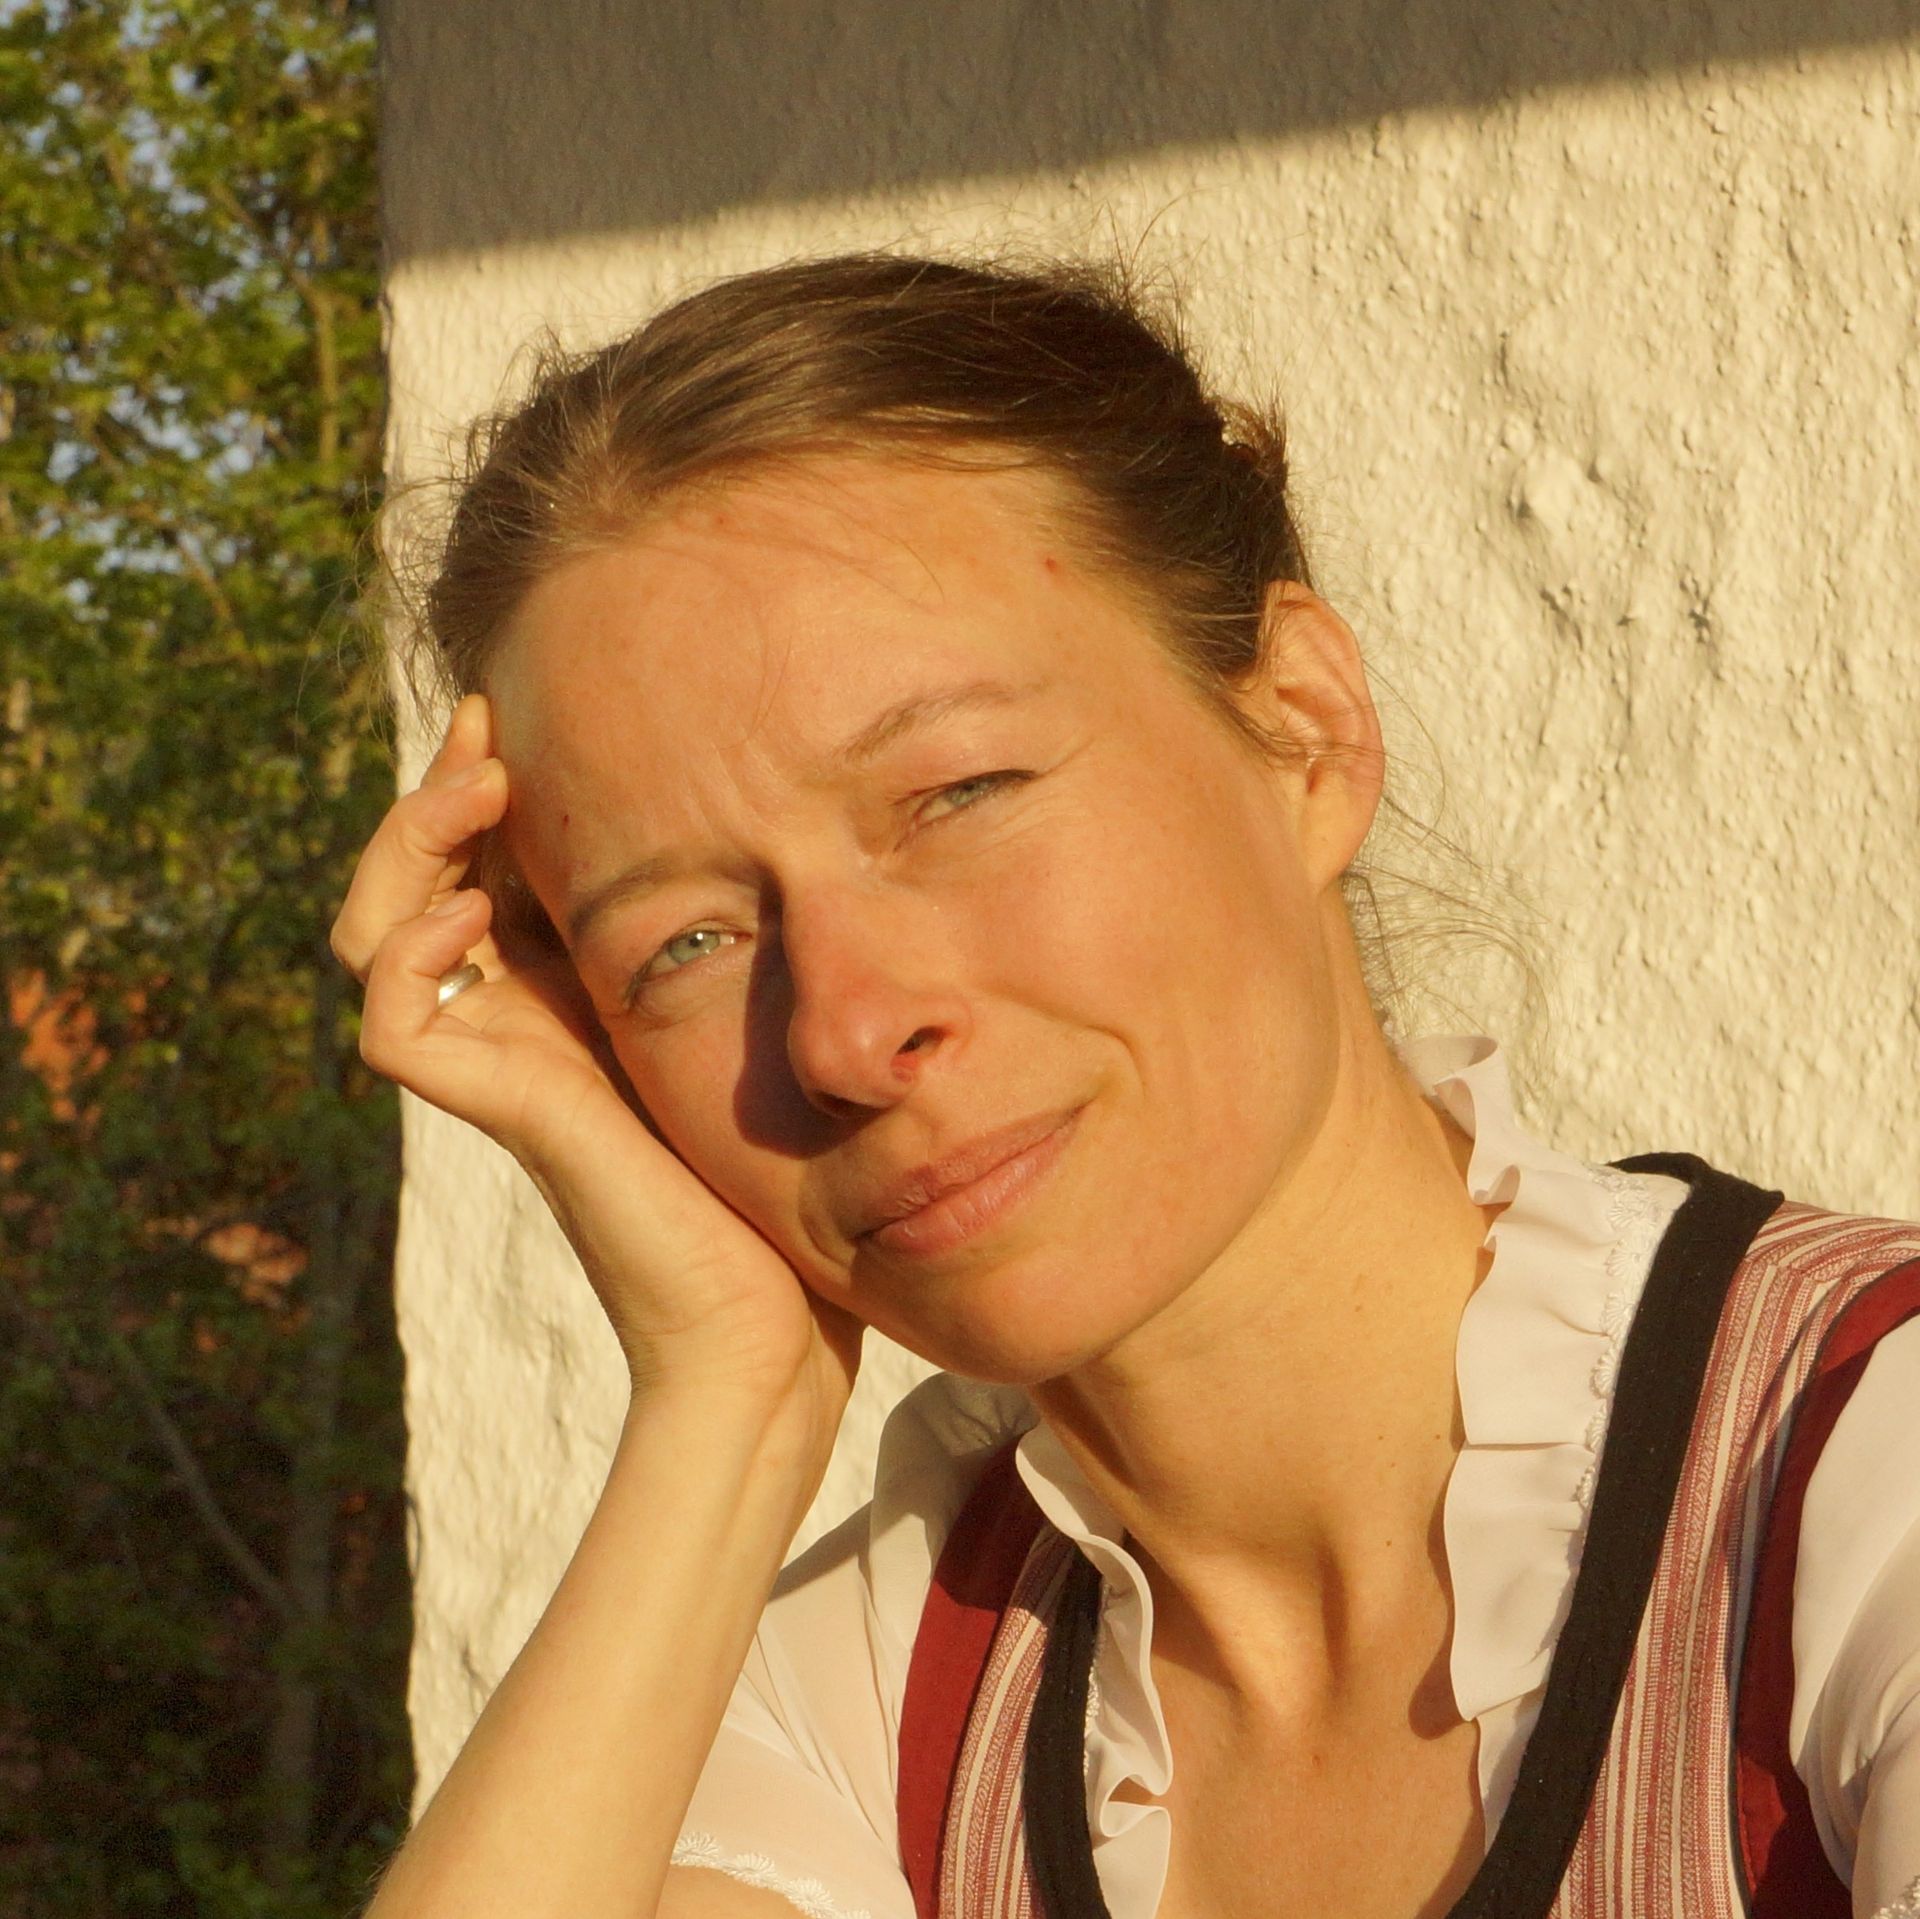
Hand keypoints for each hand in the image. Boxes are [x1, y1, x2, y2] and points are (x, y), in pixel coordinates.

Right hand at [331, 695, 861, 1433]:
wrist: (775, 1315)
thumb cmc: (786, 1176)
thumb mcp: (757, 1011)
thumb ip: (730, 934)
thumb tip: (765, 818)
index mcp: (570, 989)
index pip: (482, 862)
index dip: (480, 781)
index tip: (514, 706)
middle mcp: (519, 1019)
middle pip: (411, 880)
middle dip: (435, 790)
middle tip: (485, 728)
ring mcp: (502, 1066)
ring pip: (374, 932)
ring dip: (405, 846)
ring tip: (476, 791)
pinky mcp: (506, 1115)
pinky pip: (393, 1022)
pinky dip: (408, 954)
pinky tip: (473, 915)